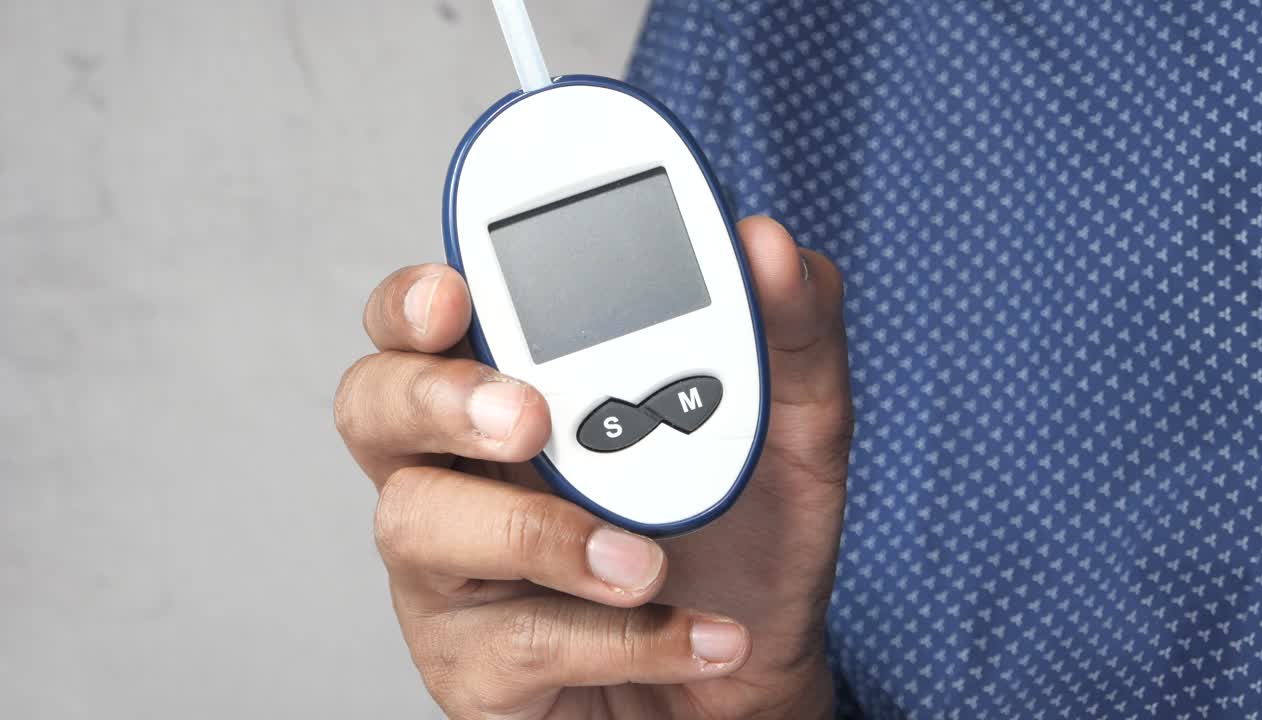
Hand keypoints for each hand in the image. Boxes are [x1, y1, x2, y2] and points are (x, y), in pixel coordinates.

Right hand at [335, 217, 851, 719]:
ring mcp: (457, 571)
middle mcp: (464, 469)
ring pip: (417, 524)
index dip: (413, 299)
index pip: (428, 321)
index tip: (455, 292)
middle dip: (434, 396)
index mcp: (520, 388)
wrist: (756, 679)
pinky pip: (519, 642)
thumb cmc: (746, 542)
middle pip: (372, 405)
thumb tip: (768, 245)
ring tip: (646, 563)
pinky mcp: (477, 665)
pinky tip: (704, 637)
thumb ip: (789, 337)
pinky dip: (624, 639)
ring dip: (540, 535)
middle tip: (527, 418)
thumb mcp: (794, 432)